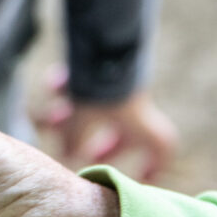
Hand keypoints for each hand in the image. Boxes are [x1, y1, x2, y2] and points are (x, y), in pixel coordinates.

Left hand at [34, 71, 179, 182]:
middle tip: (85, 153)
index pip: (161, 147)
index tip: (139, 177)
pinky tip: (54, 84)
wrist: (104, 38)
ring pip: (99, 108)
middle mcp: (133, 104)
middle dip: (104, 144)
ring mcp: (119, 85)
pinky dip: (70, 85)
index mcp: (139, 120)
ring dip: (76, 114)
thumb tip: (67, 155)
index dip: (155, 165)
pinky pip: (85, 82)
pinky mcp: (104, 67)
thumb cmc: (99, 85)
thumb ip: (73, 139)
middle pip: (126, 132)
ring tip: (54, 117)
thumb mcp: (82, 116)